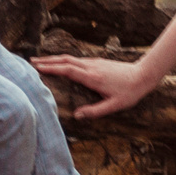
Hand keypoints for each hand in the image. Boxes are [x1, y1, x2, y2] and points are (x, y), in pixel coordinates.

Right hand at [31, 53, 164, 117]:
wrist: (144, 75)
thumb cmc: (130, 92)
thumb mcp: (114, 106)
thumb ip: (95, 111)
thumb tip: (77, 116)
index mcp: (92, 77)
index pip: (67, 70)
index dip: (51, 68)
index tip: (37, 68)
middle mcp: (91, 67)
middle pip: (65, 60)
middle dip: (47, 60)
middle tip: (31, 62)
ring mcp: (94, 63)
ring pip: (71, 58)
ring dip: (55, 59)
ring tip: (41, 62)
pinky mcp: (98, 62)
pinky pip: (77, 60)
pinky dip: (65, 61)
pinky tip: (61, 64)